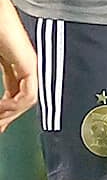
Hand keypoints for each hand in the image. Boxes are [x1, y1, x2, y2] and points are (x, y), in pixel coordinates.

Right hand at [0, 0, 36, 132]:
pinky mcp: (30, 63)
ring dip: (12, 114)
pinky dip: (17, 104)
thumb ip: (1, 80)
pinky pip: (29, 92)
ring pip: (28, 99)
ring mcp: (30, 64)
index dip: (5, 111)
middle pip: (23, 99)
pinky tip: (4, 107)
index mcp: (14, 63)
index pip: (14, 93)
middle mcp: (26, 65)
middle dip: (8, 117)